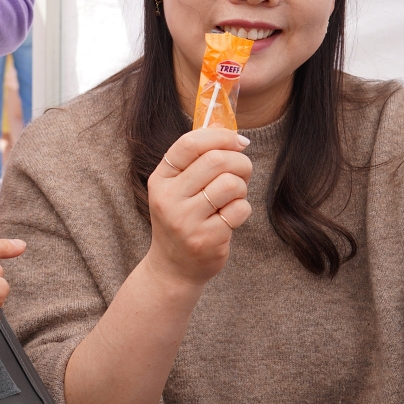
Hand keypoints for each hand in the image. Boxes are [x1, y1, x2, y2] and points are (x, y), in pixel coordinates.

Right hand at [146, 128, 251, 284]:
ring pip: (230, 184)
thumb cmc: (182, 219)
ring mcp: (186, 221)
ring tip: (233, 198)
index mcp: (160, 180)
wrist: (173, 268)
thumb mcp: (177, 189)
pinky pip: (239, 210)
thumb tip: (237, 138)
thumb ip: (198, 162)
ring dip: (241, 188)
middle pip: (216, 160)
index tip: (238, 141)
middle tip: (243, 170)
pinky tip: (230, 218)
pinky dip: (242, 209)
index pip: (189, 144)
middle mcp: (169, 199)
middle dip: (240, 161)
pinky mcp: (206, 240)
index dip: (220, 136)